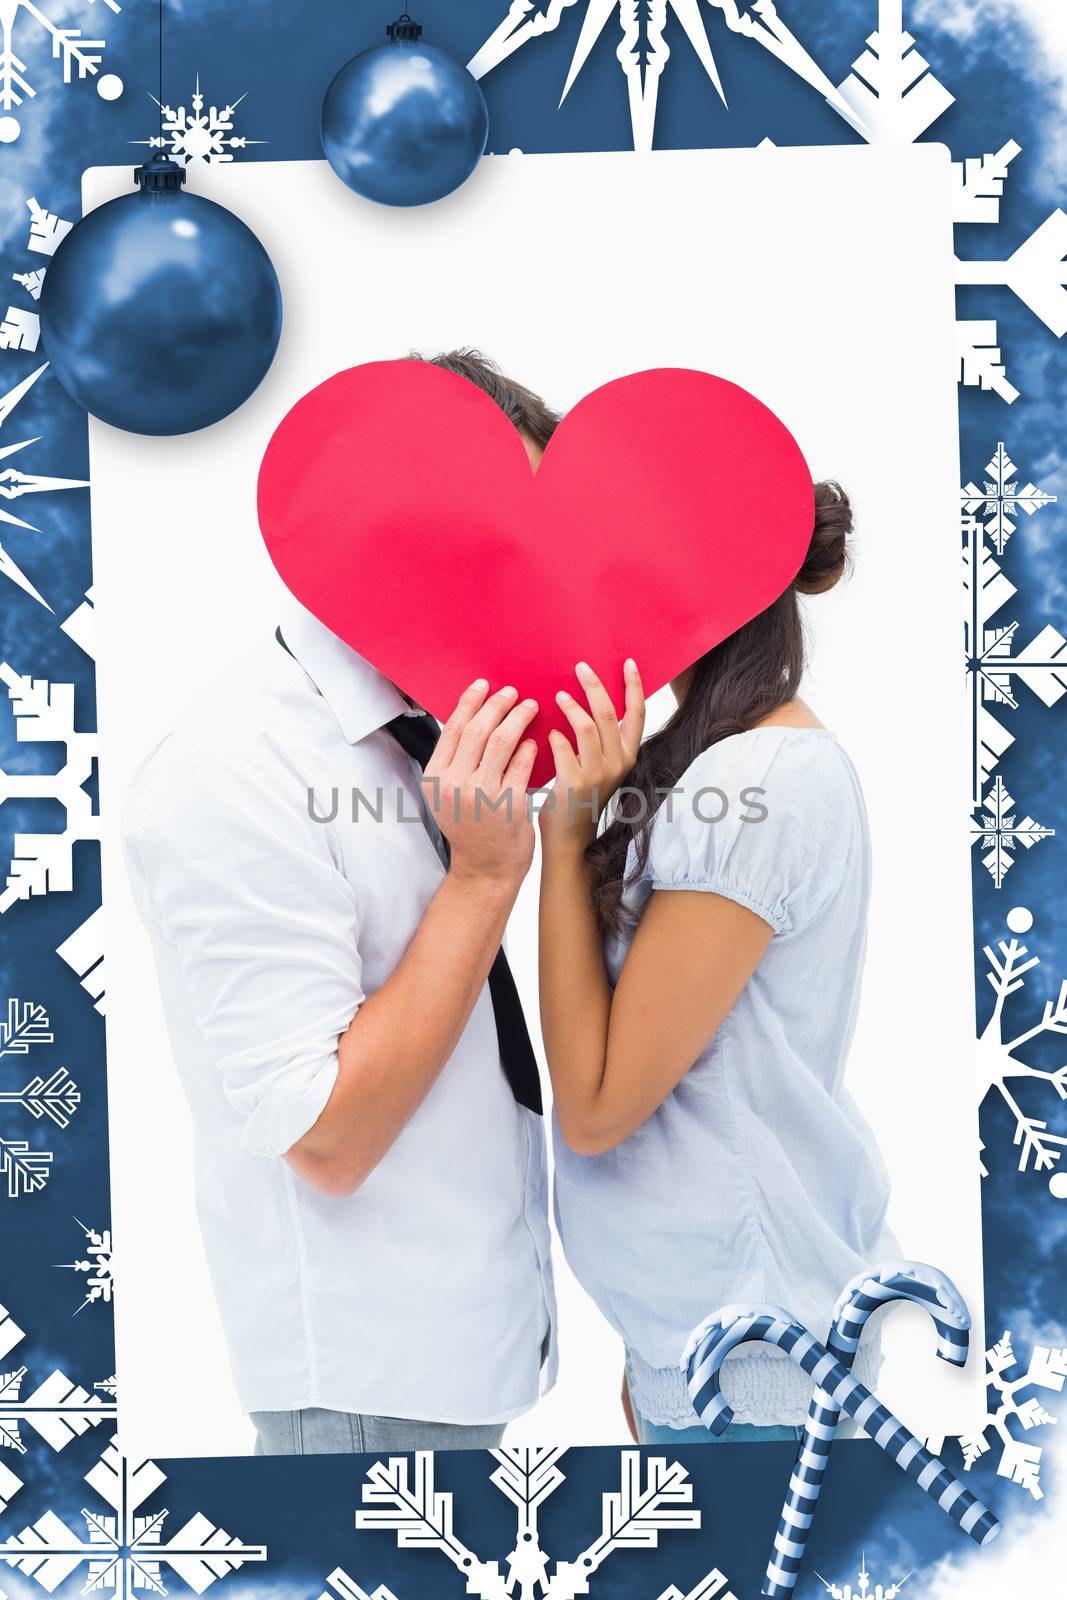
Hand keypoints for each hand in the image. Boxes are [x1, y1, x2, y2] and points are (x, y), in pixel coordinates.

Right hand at [424, 680, 538, 886]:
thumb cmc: (470, 828)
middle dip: (497, 704)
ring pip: (501, 741)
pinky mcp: (508, 803)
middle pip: (477, 730)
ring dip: (518, 718)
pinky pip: (522, 764)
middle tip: (512, 692)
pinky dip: (529, 748)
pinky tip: (535, 741)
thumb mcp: (447, 795)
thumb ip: (455, 761)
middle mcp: (454, 784)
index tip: (484, 685)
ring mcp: (481, 794)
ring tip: (531, 707)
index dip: (470, 702)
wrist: (484, 870)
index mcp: (435, 777)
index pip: (453, 728)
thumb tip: (473, 717)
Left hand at [541, 659, 644, 850]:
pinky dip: (555, 736)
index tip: (627, 662)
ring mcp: (598, 774)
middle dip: (594, 685)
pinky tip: (548, 733)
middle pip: (608, 712)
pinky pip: (563, 747)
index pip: (638, 713)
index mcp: (628, 755)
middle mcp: (618, 763)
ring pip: (586, 725)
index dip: (634, 685)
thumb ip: (601, 738)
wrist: (570, 838)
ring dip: (571, 705)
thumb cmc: (582, 796)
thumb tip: (592, 698)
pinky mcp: (574, 783)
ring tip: (558, 694)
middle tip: (580, 667)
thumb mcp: (602, 766)